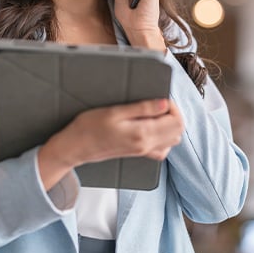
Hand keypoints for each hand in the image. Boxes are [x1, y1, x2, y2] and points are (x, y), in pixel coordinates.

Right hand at [37, 98, 183, 187]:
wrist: (75, 147)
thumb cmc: (89, 127)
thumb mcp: (115, 112)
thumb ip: (142, 108)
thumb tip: (165, 104)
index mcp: (142, 134)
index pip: (176, 121)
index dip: (173, 106)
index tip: (160, 98)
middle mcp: (146, 145)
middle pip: (178, 131)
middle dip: (173, 114)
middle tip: (158, 103)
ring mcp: (143, 152)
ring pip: (172, 140)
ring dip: (169, 125)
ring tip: (154, 113)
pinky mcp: (138, 154)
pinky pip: (161, 149)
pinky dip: (163, 137)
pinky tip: (151, 127)